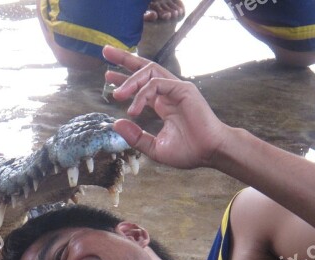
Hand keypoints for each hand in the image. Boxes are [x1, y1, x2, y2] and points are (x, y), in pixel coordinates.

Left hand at [102, 46, 229, 169]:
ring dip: (130, 80)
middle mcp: (169, 93)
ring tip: (115, 94)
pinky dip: (142, 94)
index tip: (108, 77)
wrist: (209, 153)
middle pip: (144, 68)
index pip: (141, 85)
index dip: (125, 80)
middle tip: (105, 52)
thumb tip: (116, 124)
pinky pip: (157, 84)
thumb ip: (135, 137)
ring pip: (149, 72)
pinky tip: (133, 109)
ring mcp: (177, 89)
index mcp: (163, 104)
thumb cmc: (188, 151)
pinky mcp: (183, 90)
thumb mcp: (154, 147)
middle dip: (124, 59)